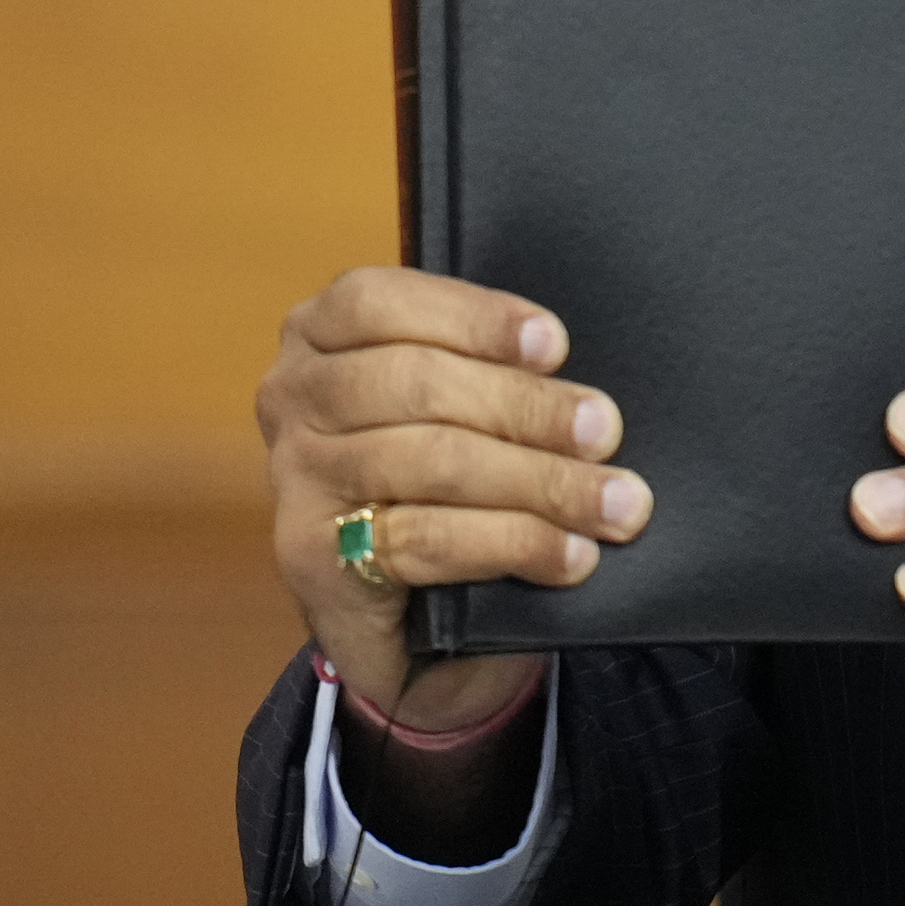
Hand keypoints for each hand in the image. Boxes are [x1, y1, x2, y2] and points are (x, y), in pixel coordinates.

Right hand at [256, 266, 653, 727]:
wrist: (392, 604)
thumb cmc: (437, 470)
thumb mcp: (453, 398)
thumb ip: (489, 368)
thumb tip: (585, 391)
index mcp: (320, 332)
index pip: (379, 301)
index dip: (473, 317)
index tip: (555, 345)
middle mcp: (292, 396)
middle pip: (416, 384)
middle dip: (526, 408)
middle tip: (605, 433)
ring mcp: (294, 477)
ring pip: (430, 461)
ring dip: (537, 481)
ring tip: (612, 504)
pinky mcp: (310, 555)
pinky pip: (425, 539)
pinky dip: (511, 543)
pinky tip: (567, 554)